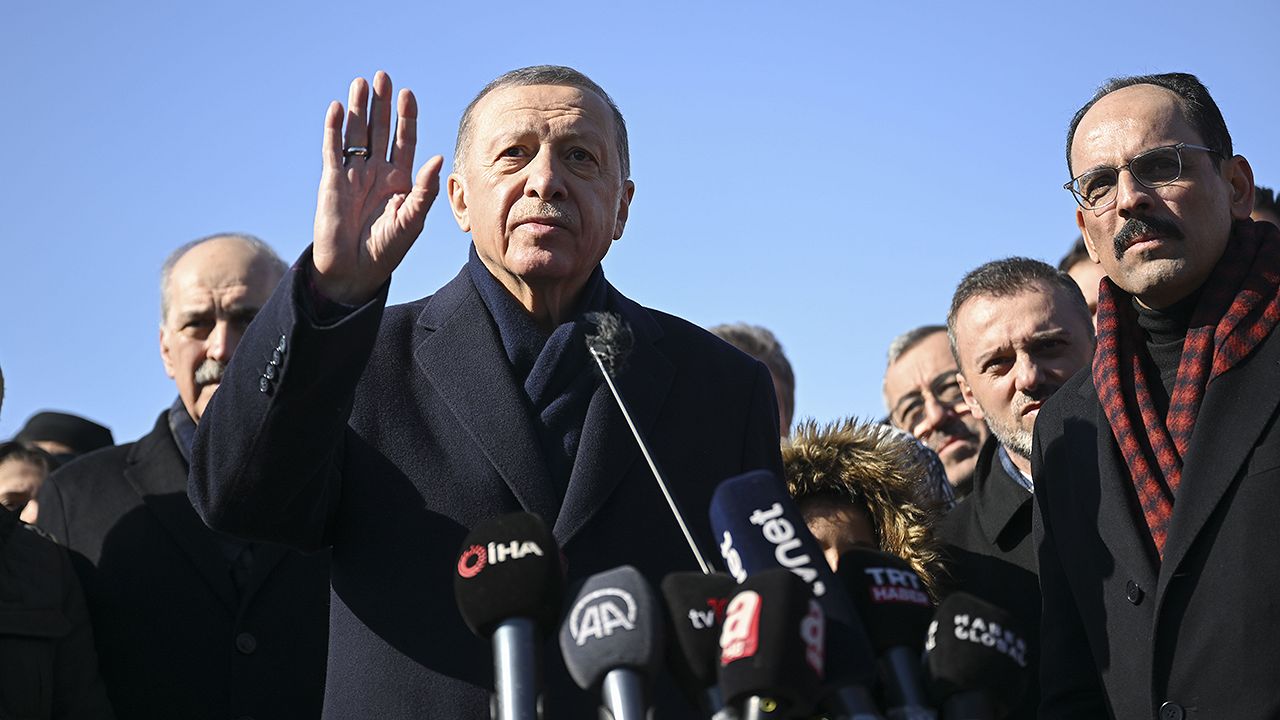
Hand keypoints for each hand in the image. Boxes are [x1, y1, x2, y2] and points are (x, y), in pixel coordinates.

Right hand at [311, 71, 443, 304]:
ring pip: (356, 133)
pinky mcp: (332, 180)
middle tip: (384, 76)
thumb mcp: (412, 220)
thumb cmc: (387, 249)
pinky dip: (334, 128)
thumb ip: (424, 190)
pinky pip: (333, 149)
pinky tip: (338, 107)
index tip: (408, 95)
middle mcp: (377, 172)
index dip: (406, 118)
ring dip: (359, 109)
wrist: (354, 269)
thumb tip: (437, 157)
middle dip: (382, 104)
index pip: (404, 141)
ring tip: (362, 82)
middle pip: (380, 130)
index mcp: (400, 180)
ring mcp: (353, 174)